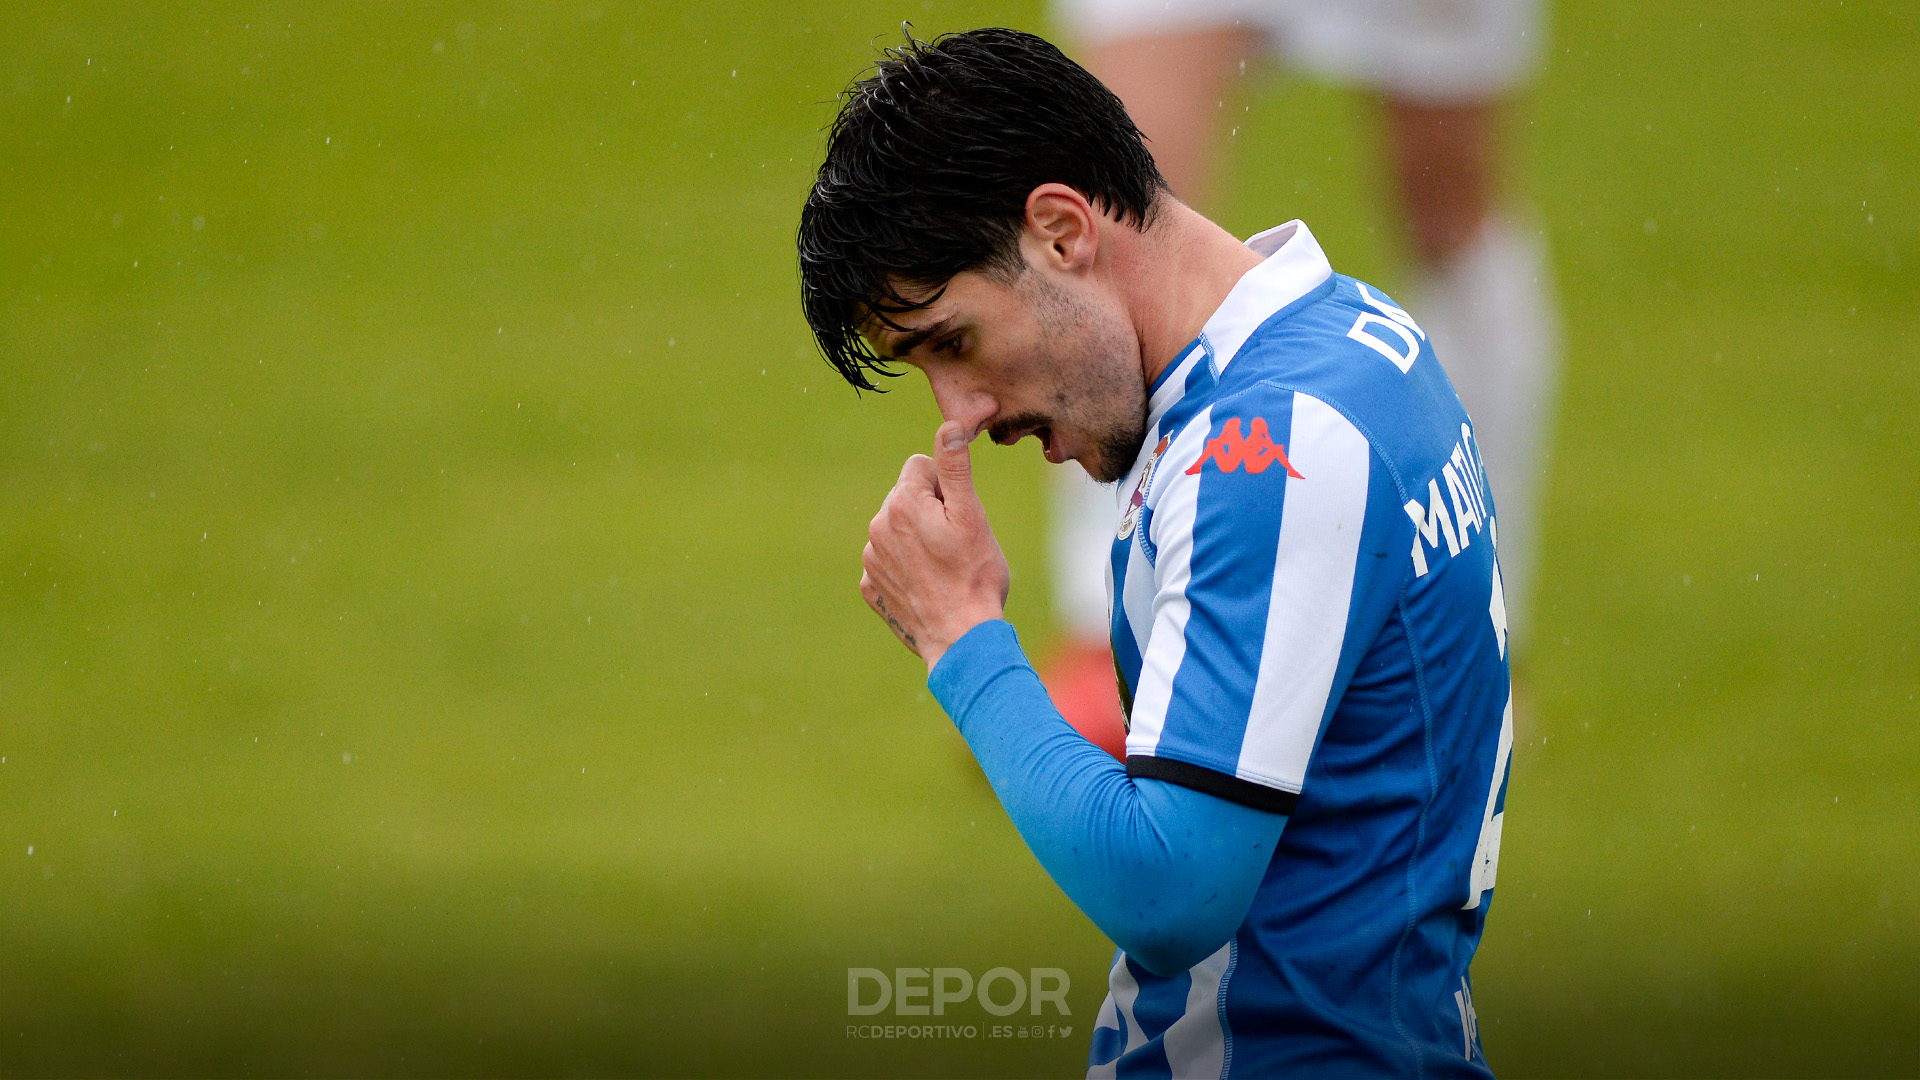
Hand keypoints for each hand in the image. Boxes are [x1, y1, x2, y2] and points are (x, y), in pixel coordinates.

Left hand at [860, 421, 1011, 671]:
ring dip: (918, 539)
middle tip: (956, 544)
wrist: (960, 640)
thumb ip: (955, 467)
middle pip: (907, 497)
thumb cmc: (974, 576)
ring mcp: (870, 560)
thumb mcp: (972, 516)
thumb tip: (949, 425)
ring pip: (897, 529)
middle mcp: (877, 527)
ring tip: (943, 567)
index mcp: (902, 503)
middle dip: (930, 511)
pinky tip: (927, 587)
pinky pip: (889, 563)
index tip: (960, 517)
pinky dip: (907, 569)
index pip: (920, 466)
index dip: (946, 487)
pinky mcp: (870, 588)